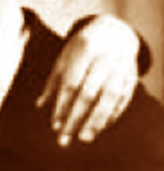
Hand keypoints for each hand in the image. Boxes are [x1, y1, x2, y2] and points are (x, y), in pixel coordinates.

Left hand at [36, 14, 138, 146]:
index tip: (55, 125)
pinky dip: (111, 115)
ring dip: (96, 121)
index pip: (71, 82)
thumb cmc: (81, 48)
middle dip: (76, 118)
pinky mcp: (131, 77)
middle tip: (66, 138)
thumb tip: (39, 105)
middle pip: (88, 93)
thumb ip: (52, 81)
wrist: (113, 32)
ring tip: (84, 137)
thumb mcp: (64, 58)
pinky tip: (100, 127)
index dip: (62, 105)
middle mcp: (103, 58)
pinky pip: (122, 101)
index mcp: (82, 49)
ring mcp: (119, 68)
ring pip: (108, 99)